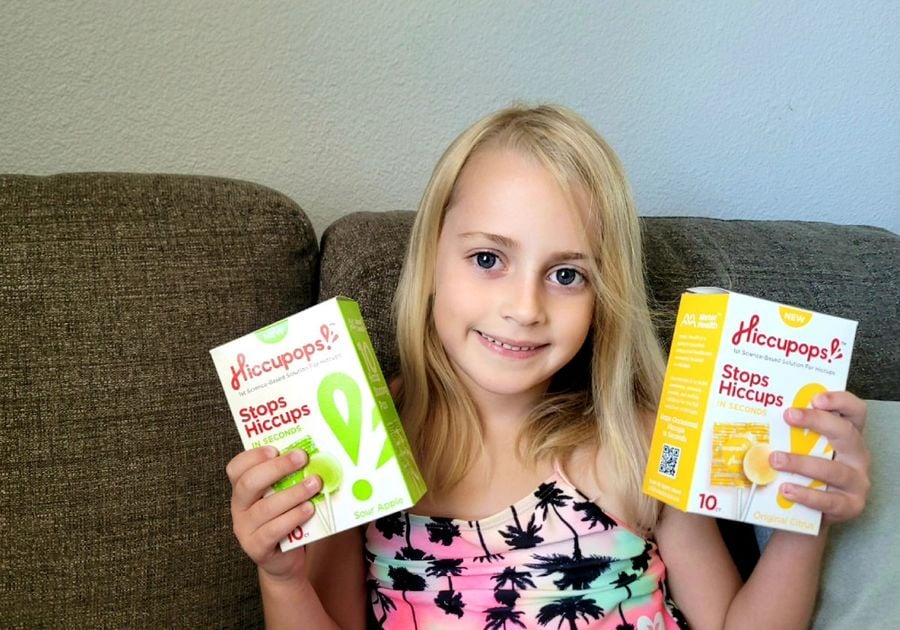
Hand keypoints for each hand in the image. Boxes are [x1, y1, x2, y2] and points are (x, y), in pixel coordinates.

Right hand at [226, 446, 321, 579]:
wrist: (285, 557)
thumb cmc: (286, 517)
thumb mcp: (284, 494)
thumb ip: (290, 477)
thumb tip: (315, 454)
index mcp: (242, 489)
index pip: (236, 468)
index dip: (253, 456)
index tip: (275, 449)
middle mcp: (239, 507)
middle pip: (249, 483)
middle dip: (277, 468)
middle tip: (302, 458)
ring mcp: (245, 529)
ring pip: (265, 508)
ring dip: (293, 493)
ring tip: (314, 484)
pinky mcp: (256, 548)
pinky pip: (272, 531)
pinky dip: (293, 518)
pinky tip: (308, 509)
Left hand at [770, 391, 869, 523]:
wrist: (813, 512)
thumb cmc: (806, 472)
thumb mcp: (804, 449)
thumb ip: (792, 434)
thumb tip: (757, 416)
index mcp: (848, 436)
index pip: (854, 411)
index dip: (839, 401)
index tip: (815, 399)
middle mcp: (857, 456)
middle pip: (846, 433)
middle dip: (817, 421)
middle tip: (788, 415)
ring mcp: (857, 482)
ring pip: (833, 469)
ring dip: (802, 463)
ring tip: (775, 460)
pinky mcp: (850, 506)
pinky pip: (828, 500)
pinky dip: (805, 494)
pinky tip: (786, 490)